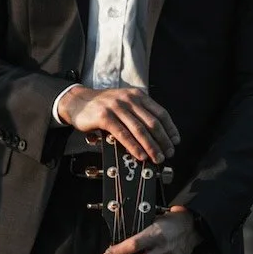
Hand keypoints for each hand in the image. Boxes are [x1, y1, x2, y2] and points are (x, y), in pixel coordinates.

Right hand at [57, 85, 179, 163]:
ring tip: (157, 158)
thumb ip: (139, 114)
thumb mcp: (124, 103)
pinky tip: (140, 155)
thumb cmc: (103, 106)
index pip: (160, 113)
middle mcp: (129, 99)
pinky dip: (134, 147)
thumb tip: (156, 135)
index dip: (170, 129)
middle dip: (163, 141)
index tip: (175, 141)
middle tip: (168, 153)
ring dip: (151, 146)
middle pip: (152, 123)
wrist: (77, 101)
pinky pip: (123, 134)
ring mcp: (117, 107)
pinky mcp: (105, 117)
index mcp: (138, 95)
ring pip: (140, 130)